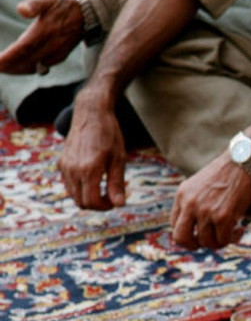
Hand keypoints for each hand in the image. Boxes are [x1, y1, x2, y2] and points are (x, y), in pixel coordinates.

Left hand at [0, 0, 83, 74]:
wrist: (88, 11)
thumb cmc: (64, 2)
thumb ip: (34, 4)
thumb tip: (21, 10)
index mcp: (45, 31)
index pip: (24, 48)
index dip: (9, 57)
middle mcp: (52, 45)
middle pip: (28, 60)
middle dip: (11, 66)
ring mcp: (58, 51)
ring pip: (36, 65)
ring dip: (20, 69)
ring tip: (7, 70)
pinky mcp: (62, 54)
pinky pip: (45, 66)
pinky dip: (32, 68)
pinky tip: (25, 68)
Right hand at [58, 89, 126, 209]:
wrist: (91, 114)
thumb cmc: (109, 135)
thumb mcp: (119, 159)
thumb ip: (117, 184)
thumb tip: (119, 205)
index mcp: (88, 169)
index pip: (92, 202)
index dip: (104, 207)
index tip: (114, 202)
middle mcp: (72, 169)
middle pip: (81, 202)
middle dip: (96, 204)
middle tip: (110, 197)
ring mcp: (64, 166)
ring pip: (73, 195)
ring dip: (88, 197)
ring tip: (103, 188)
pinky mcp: (61, 162)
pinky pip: (69, 184)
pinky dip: (80, 188)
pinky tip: (93, 179)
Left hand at [169, 154, 250, 248]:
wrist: (246, 161)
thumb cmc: (229, 172)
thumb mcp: (203, 185)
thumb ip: (197, 202)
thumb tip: (202, 227)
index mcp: (182, 194)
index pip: (175, 224)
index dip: (189, 233)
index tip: (202, 232)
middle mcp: (190, 204)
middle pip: (181, 239)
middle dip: (194, 245)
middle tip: (209, 241)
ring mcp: (205, 211)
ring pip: (206, 242)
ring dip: (220, 241)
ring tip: (232, 232)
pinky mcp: (222, 217)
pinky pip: (223, 240)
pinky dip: (233, 238)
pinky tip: (240, 229)